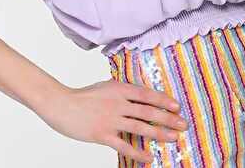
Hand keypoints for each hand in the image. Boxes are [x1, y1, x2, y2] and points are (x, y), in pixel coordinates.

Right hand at [37, 77, 188, 164]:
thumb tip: (137, 95)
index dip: (163, 100)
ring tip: (173, 138)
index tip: (177, 106)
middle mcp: (117, 103)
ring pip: (141, 127)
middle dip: (168, 118)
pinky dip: (139, 153)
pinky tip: (150, 158)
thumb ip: (120, 91)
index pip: (146, 94)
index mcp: (118, 89)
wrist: (60, 104)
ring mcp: (110, 119)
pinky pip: (125, 145)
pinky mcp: (102, 134)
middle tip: (183, 124)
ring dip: (159, 133)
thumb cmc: (82, 96)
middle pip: (148, 111)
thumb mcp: (103, 87)